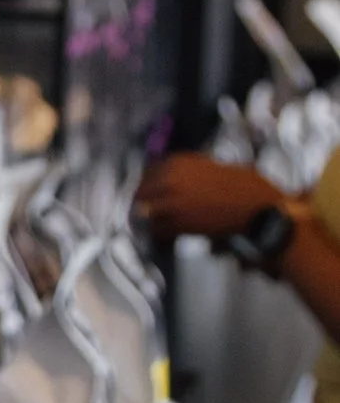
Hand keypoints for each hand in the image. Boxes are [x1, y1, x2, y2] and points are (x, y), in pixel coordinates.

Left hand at [138, 153, 283, 245]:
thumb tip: (170, 184)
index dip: (149, 189)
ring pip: (144, 213)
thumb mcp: (214, 168)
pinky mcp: (177, 223)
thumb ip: (190, 173)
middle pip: (141, 193)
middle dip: (143, 206)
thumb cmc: (246, 189)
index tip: (149, 199)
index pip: (148, 174)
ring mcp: (171, 200)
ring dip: (148, 223)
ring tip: (155, 232)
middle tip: (146, 219)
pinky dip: (158, 237)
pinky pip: (156, 231)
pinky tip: (166, 241)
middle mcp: (170, 177)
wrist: (260, 209)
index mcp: (178, 161)